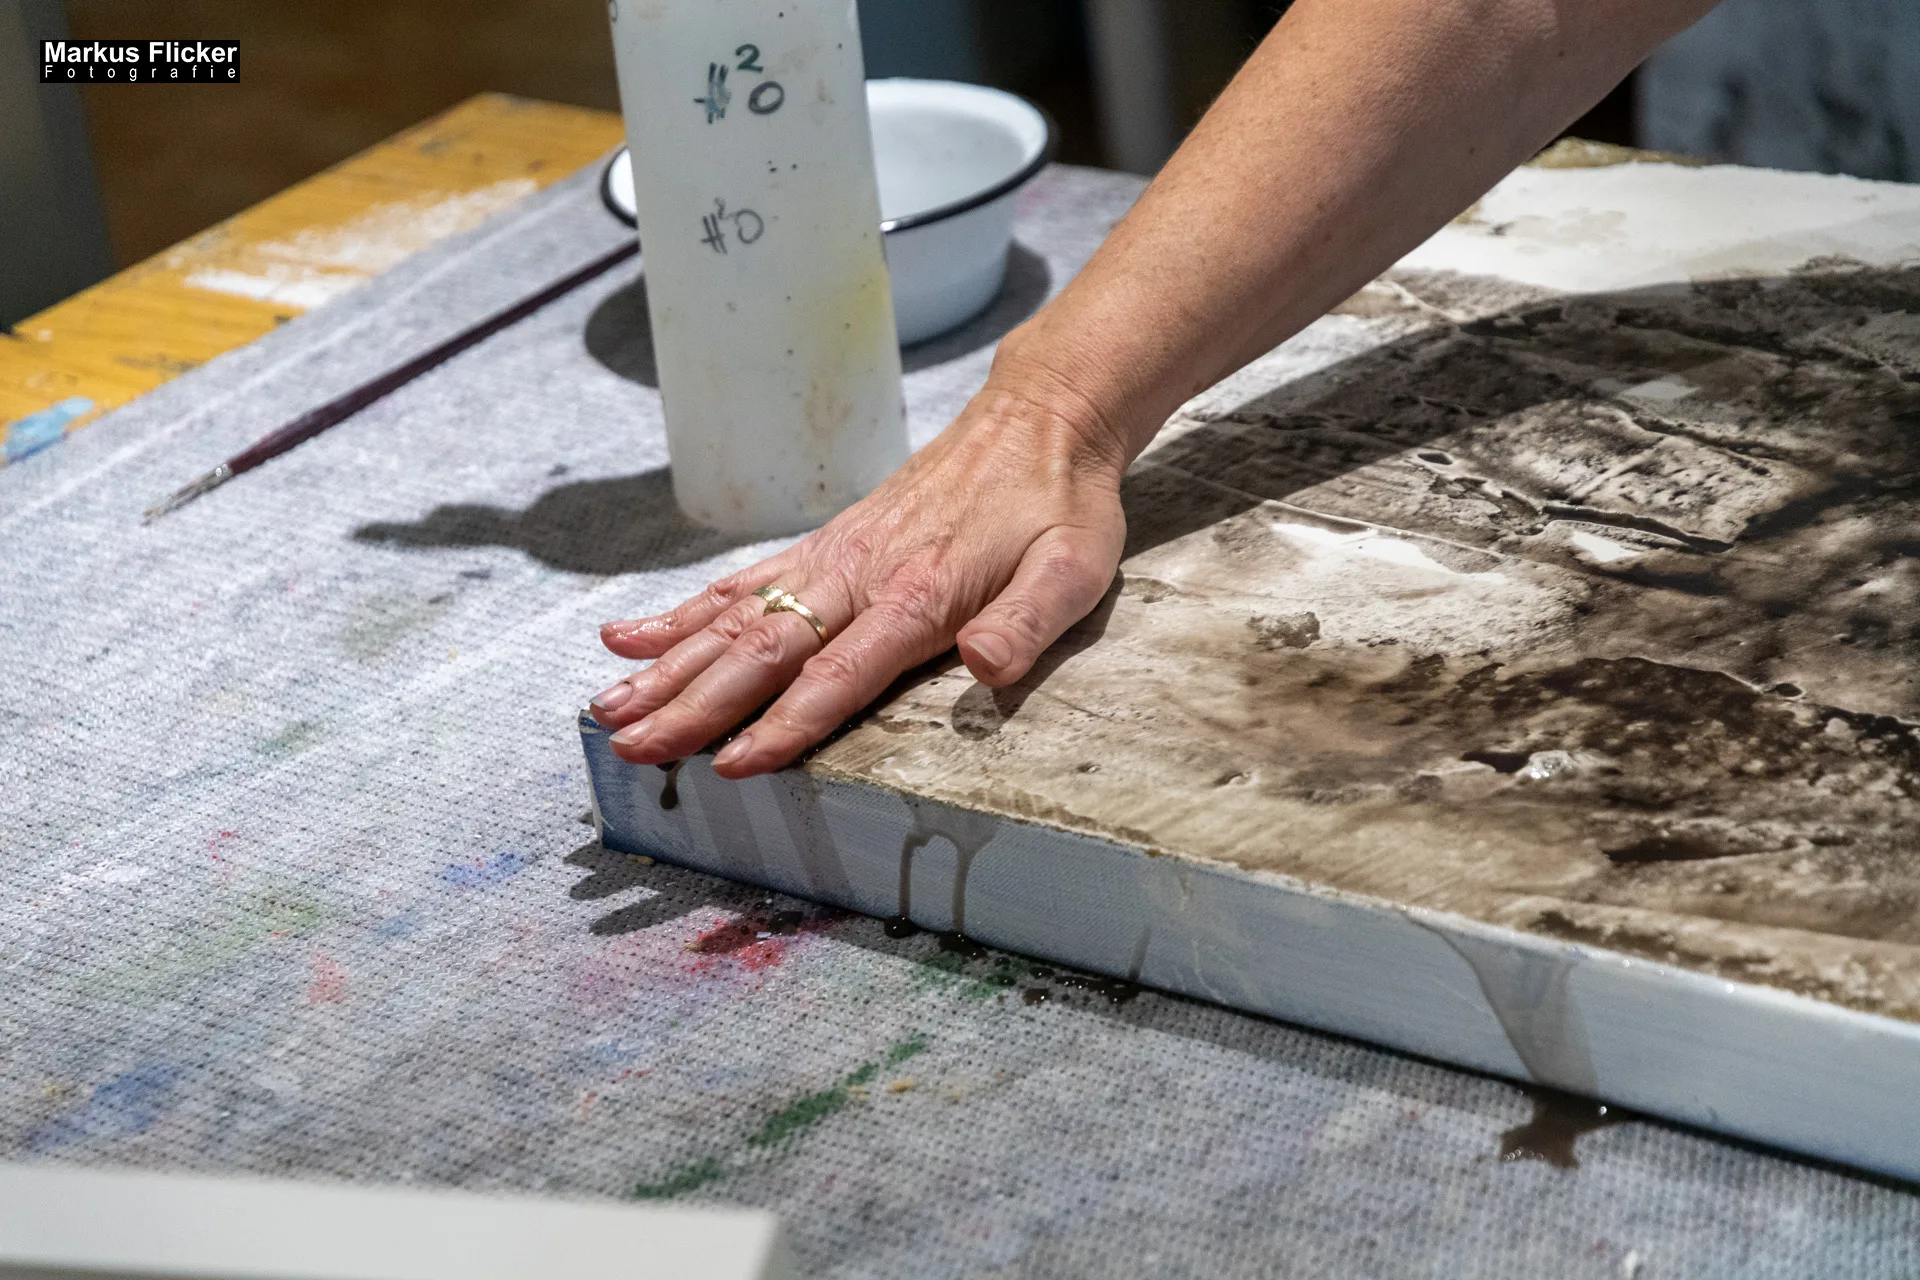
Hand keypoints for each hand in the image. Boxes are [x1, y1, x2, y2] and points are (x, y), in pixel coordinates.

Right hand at [588, 387, 1128, 778]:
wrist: (1039, 419)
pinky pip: (741, 584)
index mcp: (918, 595)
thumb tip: (985, 667)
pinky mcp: (824, 546)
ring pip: (734, 619)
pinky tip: (630, 639)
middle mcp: (859, 575)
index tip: (731, 767)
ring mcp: (832, 558)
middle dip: (693, 706)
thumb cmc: (1060, 506)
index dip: (784, 724)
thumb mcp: (1073, 569)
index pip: (839, 674)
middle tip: (631, 749)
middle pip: (762, 651)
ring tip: (608, 710)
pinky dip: (682, 614)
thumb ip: (1027, 622)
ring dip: (668, 668)